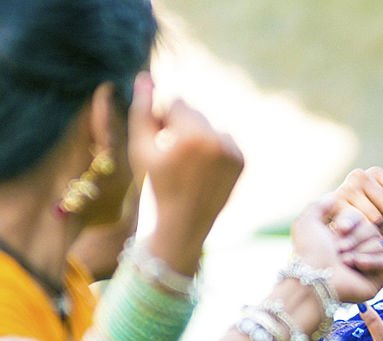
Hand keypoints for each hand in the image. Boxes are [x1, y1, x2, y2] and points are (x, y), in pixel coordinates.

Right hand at [128, 72, 243, 272]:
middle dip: (181, 127)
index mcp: (193, 135)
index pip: (176, 103)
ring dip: (197, 137)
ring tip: (188, 166)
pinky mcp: (242, 160)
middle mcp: (218, 139)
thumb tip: (146, 75)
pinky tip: (202, 171)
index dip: (163, 122)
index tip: (160, 146)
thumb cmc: (155, 185)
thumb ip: (142, 110)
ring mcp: (233, 151)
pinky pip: (223, 140)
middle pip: (195, 113)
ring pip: (209, 126)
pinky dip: (212, 150)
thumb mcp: (141, 149)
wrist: (183, 223)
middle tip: (173, 158)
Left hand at [290, 196, 382, 302]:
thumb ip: (320, 205)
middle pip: (373, 227)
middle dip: (353, 238)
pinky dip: (369, 261)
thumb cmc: (309, 252)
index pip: (363, 215)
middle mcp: (360, 247)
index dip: (351, 220)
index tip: (337, 230)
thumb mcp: (308, 221)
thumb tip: (334, 195)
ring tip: (344, 262)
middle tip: (338, 251)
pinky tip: (354, 266)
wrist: (314, 277)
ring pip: (380, 242)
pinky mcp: (380, 276)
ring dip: (358, 250)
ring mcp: (372, 261)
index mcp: (346, 234)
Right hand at [335, 166, 382, 256]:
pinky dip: (365, 238)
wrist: (327, 220)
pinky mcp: (335, 202)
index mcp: (377, 173)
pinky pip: (359, 225)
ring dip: (381, 237)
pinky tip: (367, 248)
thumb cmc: (361, 217)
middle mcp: (361, 175)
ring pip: (374, 218)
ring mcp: (346, 187)